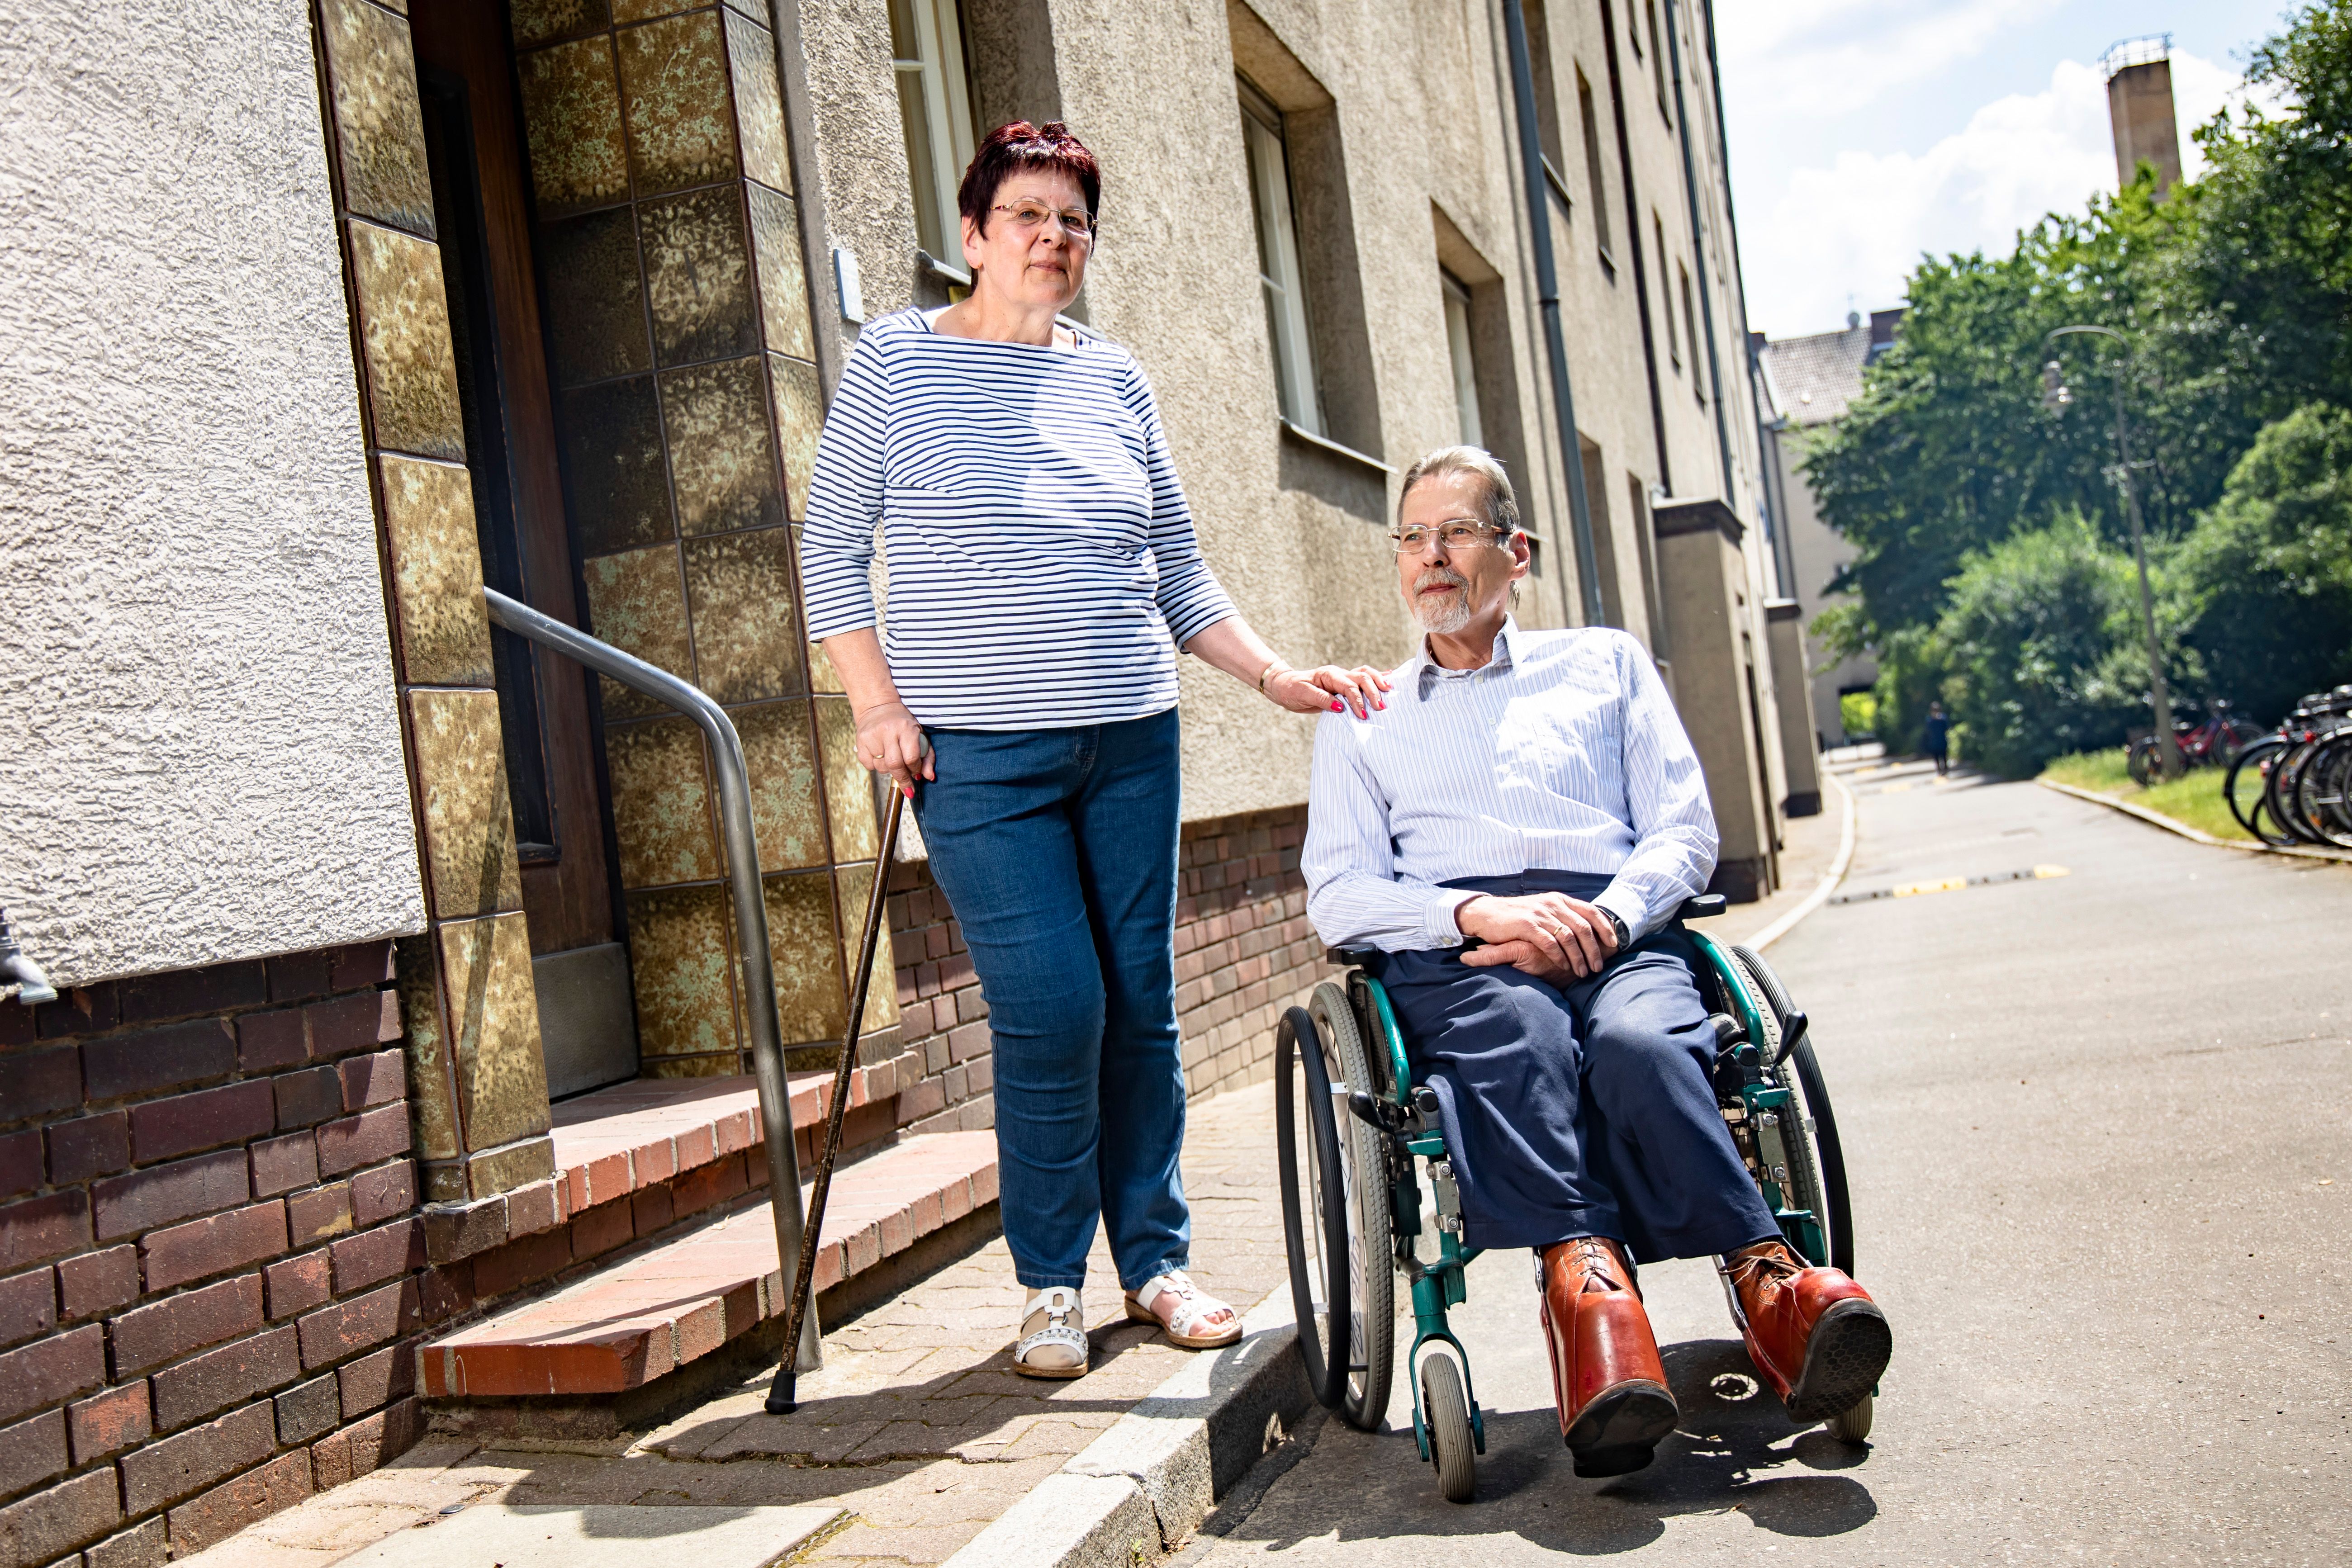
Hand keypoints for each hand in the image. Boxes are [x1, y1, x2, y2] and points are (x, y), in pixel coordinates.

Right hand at [854, 700, 933, 795]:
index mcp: (906, 728)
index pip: (911, 758)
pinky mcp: (860, 741)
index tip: (916, 772)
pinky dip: (876, 766)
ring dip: (889, 770)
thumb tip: (929, 777)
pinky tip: (880, 756)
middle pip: (895, 765)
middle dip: (903, 779)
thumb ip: (927, 757)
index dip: (915, 769)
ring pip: (881, 767)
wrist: (878, 708)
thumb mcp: (920, 736)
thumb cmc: (903, 725)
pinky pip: (869, 766)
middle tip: (907, 786)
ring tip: (892, 760)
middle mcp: (888, 731)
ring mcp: (872, 736)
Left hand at [1266, 664, 1393, 718]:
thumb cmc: (1291, 690)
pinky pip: (1362, 677)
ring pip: (1365, 674)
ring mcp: (1342, 677)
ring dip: (1378, 683)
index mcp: (1329, 675)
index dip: (1358, 700)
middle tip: (1381, 708)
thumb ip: (1322, 700)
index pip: (1349, 687)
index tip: (1363, 715)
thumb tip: (1340, 707)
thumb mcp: (1303, 696)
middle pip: (1362, 678)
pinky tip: (1390, 677)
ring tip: (1390, 692)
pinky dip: (1377, 677)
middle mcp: (1338, 674)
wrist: (1284, 685)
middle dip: (1373, 693)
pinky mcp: (1343, 683)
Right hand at [1455, 892, 1618, 979]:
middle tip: (1598, 967)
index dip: (1605, 928)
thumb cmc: (1517, 917)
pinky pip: (1550, 943)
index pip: (1591, 911)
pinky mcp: (1526, 925)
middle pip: (1583, 927)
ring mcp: (1539, 913)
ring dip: (1578, 957)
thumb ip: (1563, 916)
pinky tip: (1564, 967)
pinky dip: (1560, 957)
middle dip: (1594, 950)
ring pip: (1568, 937)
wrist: (1486, 913)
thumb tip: (1587, 931)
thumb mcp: (1543, 911)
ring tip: (1582, 972)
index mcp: (1559, 899)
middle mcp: (1552, 904)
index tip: (1614, 945)